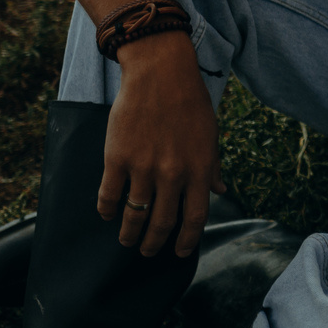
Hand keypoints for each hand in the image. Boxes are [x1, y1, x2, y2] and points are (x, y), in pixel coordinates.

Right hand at [97, 31, 224, 255]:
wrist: (160, 74)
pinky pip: (110, 195)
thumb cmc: (189, 103)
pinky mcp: (117, 158)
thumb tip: (220, 192)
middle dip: (154, 243)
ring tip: (126, 241)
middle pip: (162, 223)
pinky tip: (108, 215)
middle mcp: (172, 175)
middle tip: (148, 251)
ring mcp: (143, 168)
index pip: (195, 219)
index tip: (180, 253)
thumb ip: (212, 167)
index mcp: (199, 171)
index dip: (187, 241)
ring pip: (134, 214)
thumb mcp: (210, 136)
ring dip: (129, 233)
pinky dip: (108, 210)